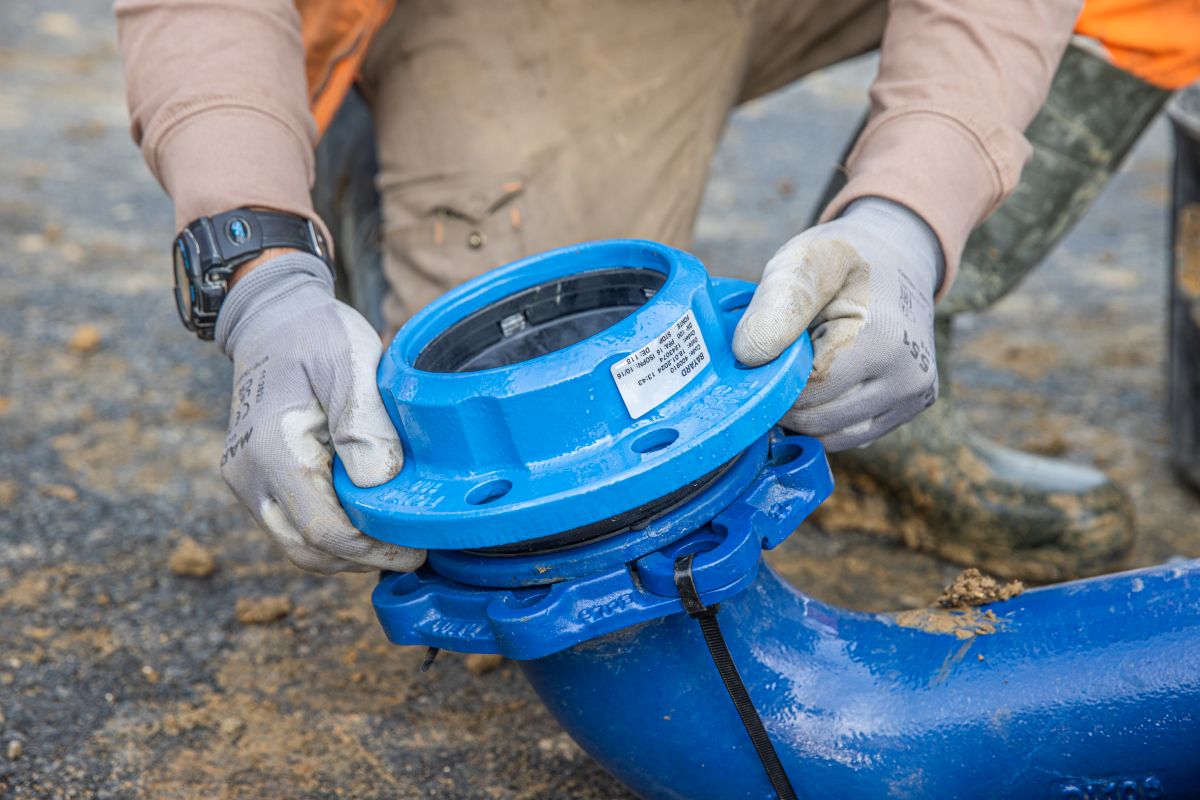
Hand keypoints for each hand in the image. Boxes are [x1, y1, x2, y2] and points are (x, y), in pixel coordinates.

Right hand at [215, 252, 424, 572]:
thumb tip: (378, 482)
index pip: (324, 530)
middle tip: (412, 551)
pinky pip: (293, 524)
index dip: (373, 549)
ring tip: (395, 539)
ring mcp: (247, 480)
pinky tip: (369, 519)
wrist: (272, 317)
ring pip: (298, 546)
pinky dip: (331, 533)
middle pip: (308, 551)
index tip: (416, 549)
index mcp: (272, 451)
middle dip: (362, 559)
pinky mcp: (256, 479)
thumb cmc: (315, 333)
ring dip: (347, 552)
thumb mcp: (349, 361)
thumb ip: (363, 421)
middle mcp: (248, 475)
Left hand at [732, 198, 942, 450]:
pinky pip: (848, 435)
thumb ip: (778, 302)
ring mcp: (913, 397)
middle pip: (816, 417)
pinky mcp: (911, 408)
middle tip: (785, 353)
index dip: (774, 372)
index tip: (771, 345)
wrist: (895, 258)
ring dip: (803, 408)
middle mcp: (909, 377)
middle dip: (787, 392)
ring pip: (829, 434)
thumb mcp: (805, 261)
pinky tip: (821, 381)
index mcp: (884, 341)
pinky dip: (824, 417)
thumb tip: (748, 355)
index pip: (805, 389)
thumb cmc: (840, 261)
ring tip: (804, 363)